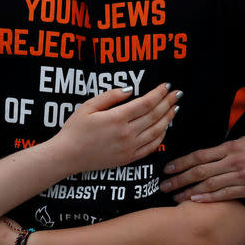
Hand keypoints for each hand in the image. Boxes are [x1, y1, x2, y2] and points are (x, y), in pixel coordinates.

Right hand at [53, 83, 181, 173]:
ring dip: (168, 118)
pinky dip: (161, 136)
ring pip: (157, 131)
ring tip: (175, 108)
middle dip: (168, 103)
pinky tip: (165, 128)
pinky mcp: (128, 158)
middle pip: (155, 116)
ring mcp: (129, 147)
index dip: (159, 93)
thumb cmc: (75, 130)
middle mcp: (126, 133)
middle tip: (177, 94)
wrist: (68, 156)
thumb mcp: (87, 107)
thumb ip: (110, 96)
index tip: (166, 86)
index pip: (146, 103)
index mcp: (117, 118)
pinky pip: (151, 147)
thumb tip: (130, 90)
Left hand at [160, 135, 244, 202]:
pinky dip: (208, 198)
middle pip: (199, 171)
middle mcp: (233, 161)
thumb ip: (227, 148)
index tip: (168, 168)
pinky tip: (195, 200)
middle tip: (164, 185)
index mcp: (231, 147)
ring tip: (175, 196)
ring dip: (190, 191)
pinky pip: (225, 194)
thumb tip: (210, 153)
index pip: (199, 155)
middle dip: (179, 178)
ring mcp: (241, 176)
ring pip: (209, 184)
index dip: (181, 162)